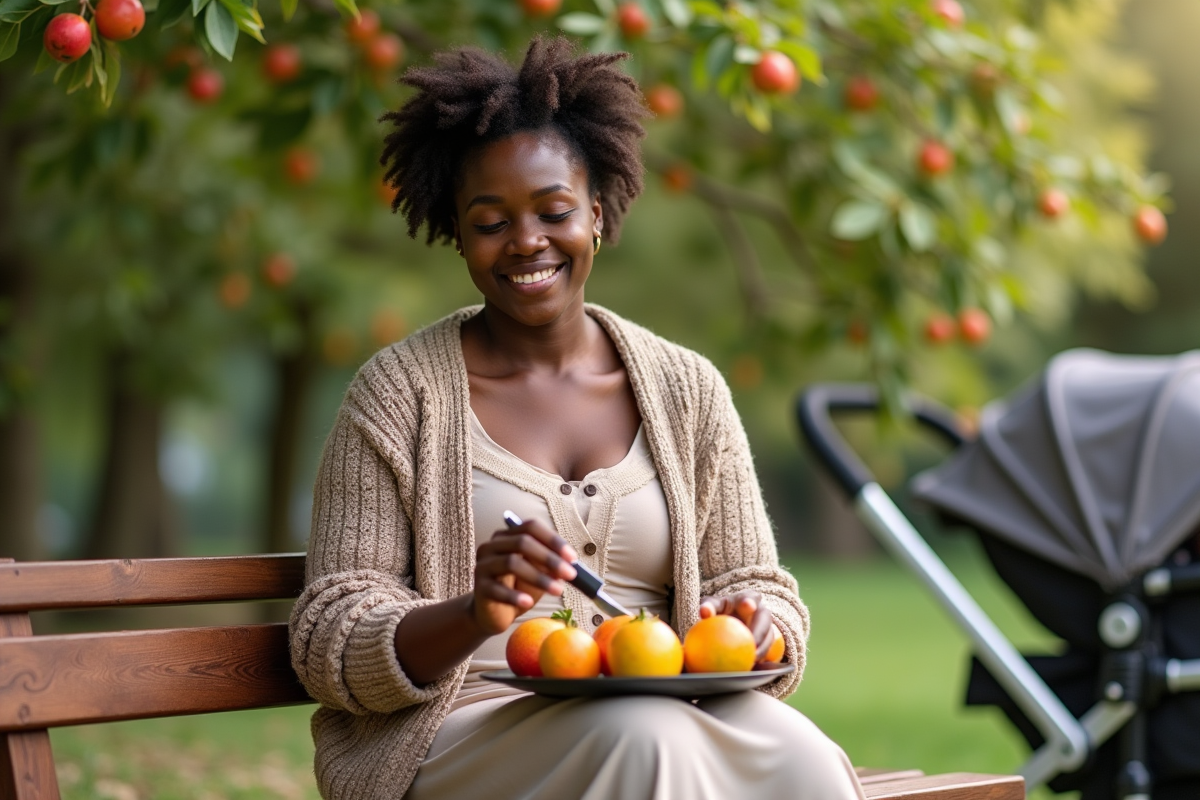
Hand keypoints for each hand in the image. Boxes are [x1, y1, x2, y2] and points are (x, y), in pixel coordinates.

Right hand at [472, 517, 576, 634]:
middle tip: (571, 574)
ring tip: (558, 591)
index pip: (530, 527)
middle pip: (522, 542)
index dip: (553, 540)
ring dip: (539, 577)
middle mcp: (492, 546)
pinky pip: (497, 589)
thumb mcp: (538, 573)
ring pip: (512, 563)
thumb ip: (550, 565)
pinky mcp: (479, 587)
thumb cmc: (518, 587)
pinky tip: (528, 603)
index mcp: (507, 536)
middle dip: (550, 558)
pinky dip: (515, 596)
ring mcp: (483, 565)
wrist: (494, 613)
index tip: (572, 557)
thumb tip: (570, 563)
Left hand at [699, 590, 774, 660]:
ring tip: (753, 659)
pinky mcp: (766, 641)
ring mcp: (766, 627)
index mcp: (747, 598)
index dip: (751, 601)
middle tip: (752, 643)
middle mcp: (761, 611)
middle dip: (760, 631)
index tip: (748, 605)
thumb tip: (704, 612)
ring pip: (769, 637)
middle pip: (765, 619)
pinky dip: (761, 658)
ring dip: (763, 648)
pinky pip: (767, 650)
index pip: (751, 597)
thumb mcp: (712, 606)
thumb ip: (708, 607)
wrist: (727, 623)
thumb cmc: (718, 610)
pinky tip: (752, 666)